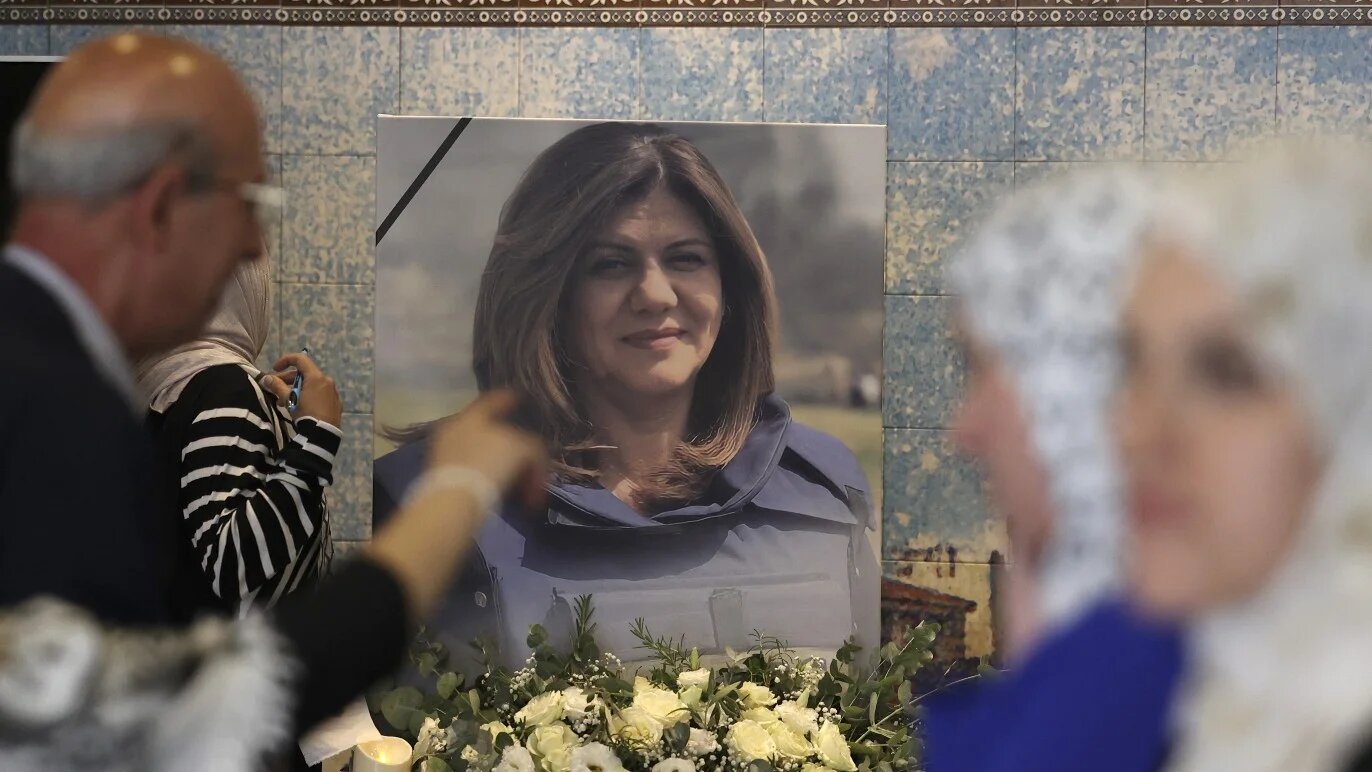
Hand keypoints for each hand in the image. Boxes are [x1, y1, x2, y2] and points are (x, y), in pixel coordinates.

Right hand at [261, 352, 342, 426]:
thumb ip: (277, 386)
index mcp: (316, 377)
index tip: (274, 369)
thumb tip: (266, 378)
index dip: (285, 360)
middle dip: (287, 379)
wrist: (323, 434)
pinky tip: (298, 406)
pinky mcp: (335, 403)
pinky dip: (307, 395)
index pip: (300, 359)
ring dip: (295, 389)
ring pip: (311, 385)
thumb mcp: (289, 400)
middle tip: (275, 388)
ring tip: (283, 402)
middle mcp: (327, 381)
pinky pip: (319, 394)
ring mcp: (333, 392)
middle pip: (305, 373)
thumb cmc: (305, 414)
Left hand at [427, 390, 546, 510]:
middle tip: (532, 460)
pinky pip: (477, 472)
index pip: (494, 401)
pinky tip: (505, 491)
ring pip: (486, 455)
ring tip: (522, 482)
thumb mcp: (522, 450)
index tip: (518, 397)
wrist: (455, 502)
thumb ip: (532, 447)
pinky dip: (493, 478)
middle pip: (493, 433)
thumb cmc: (490, 465)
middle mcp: (456, 430)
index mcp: (472, 416)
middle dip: (516, 447)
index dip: (510, 399)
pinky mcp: (446, 478)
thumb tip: (531, 458)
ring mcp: (448, 454)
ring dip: (507, 467)